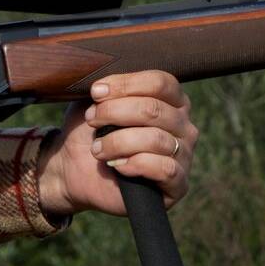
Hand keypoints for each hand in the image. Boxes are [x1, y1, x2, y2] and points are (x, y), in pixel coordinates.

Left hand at [36, 71, 196, 217]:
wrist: (79, 170)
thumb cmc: (93, 131)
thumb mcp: (95, 102)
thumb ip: (107, 86)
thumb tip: (106, 81)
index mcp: (171, 99)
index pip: (160, 82)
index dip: (125, 85)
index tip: (95, 92)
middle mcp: (183, 124)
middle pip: (154, 109)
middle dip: (114, 113)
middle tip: (91, 120)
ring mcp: (184, 154)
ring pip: (156, 139)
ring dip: (117, 142)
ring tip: (97, 148)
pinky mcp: (178, 184)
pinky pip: (164, 168)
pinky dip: (135, 164)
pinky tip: (117, 165)